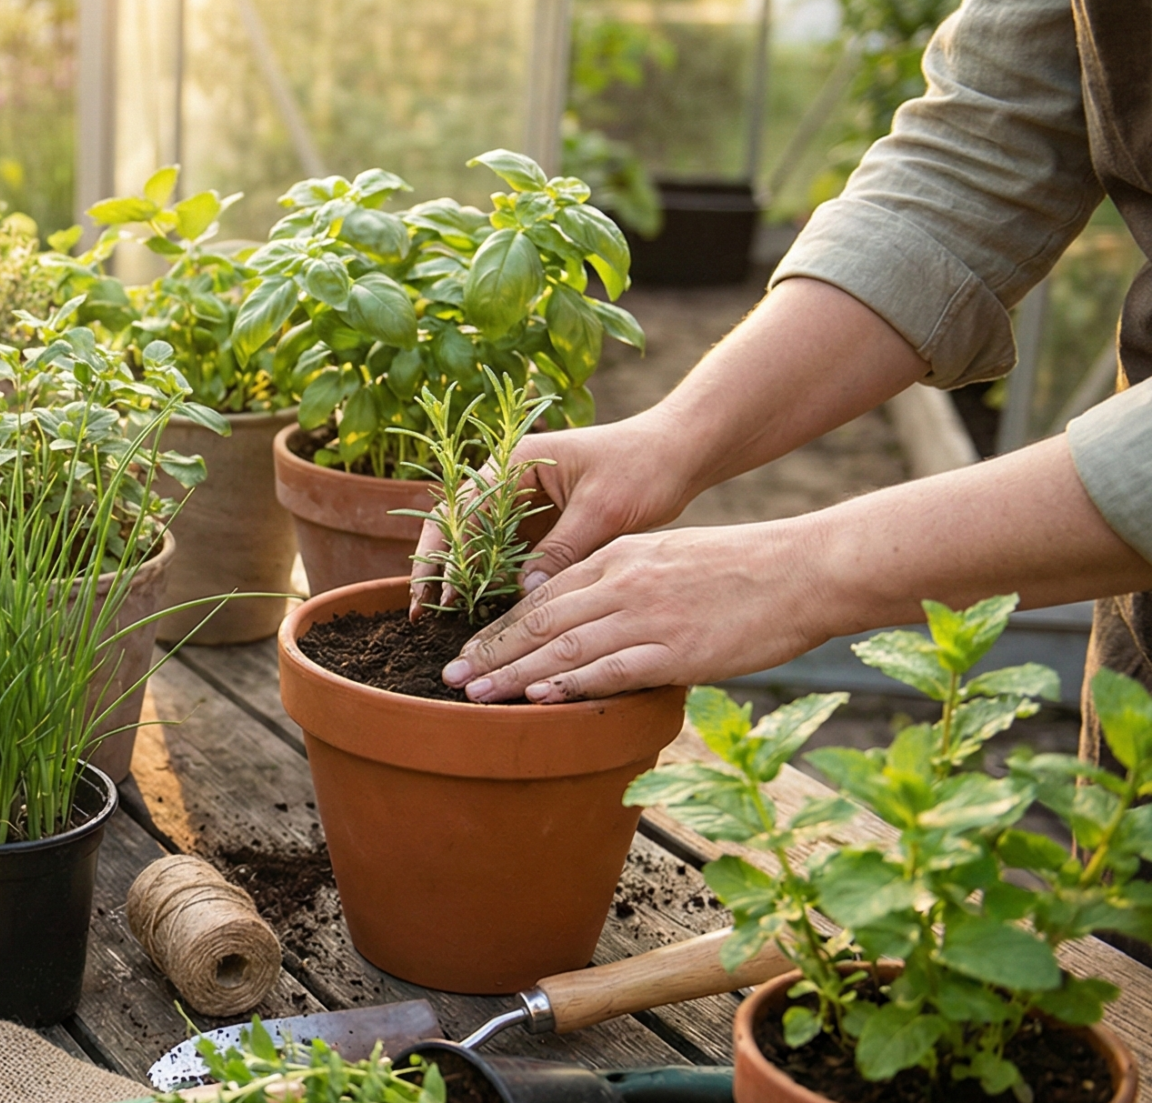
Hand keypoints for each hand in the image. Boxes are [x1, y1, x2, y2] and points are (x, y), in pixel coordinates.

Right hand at [409, 413, 702, 615]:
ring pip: (477, 544)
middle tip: (423, 611)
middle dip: (438, 568)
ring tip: (445, 620)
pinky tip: (485, 612)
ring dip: (462, 579)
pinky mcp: (541, 524)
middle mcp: (509, 481)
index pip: (464, 508)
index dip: (449, 552)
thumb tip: (524, 594)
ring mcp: (522, 504)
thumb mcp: (603, 508)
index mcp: (515, 462)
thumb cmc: (643, 467)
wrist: (679, 455)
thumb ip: (562, 548)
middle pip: (457, 526)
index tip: (445, 593)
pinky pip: (506, 555)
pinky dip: (493, 581)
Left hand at [443, 518, 838, 701]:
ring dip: (514, 673)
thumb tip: (591, 622)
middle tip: (449, 677)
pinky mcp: (678, 648)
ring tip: (476, 695)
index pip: (543, 594)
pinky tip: (539, 697)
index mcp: (619, 558)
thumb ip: (625, 584)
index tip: (467, 649)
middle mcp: (623, 583)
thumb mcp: (668, 558)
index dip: (500, 625)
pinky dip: (571, 683)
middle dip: (490, 651)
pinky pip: (613, 667)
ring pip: (564, 645)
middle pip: (540, 620)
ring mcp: (649, 616)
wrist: (805, 569)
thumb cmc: (743, 568)